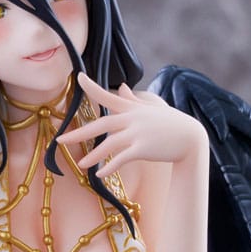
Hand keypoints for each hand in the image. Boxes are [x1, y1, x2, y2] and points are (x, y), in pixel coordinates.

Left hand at [57, 72, 206, 175]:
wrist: (191, 137)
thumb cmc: (170, 122)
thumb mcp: (152, 108)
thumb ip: (133, 99)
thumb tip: (121, 86)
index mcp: (131, 108)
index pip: (107, 95)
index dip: (92, 86)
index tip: (78, 76)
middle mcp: (132, 118)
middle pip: (101, 124)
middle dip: (79, 133)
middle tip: (59, 141)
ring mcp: (137, 133)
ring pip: (109, 144)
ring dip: (93, 156)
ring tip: (80, 165)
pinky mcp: (143, 148)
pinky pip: (122, 158)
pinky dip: (110, 167)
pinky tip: (100, 175)